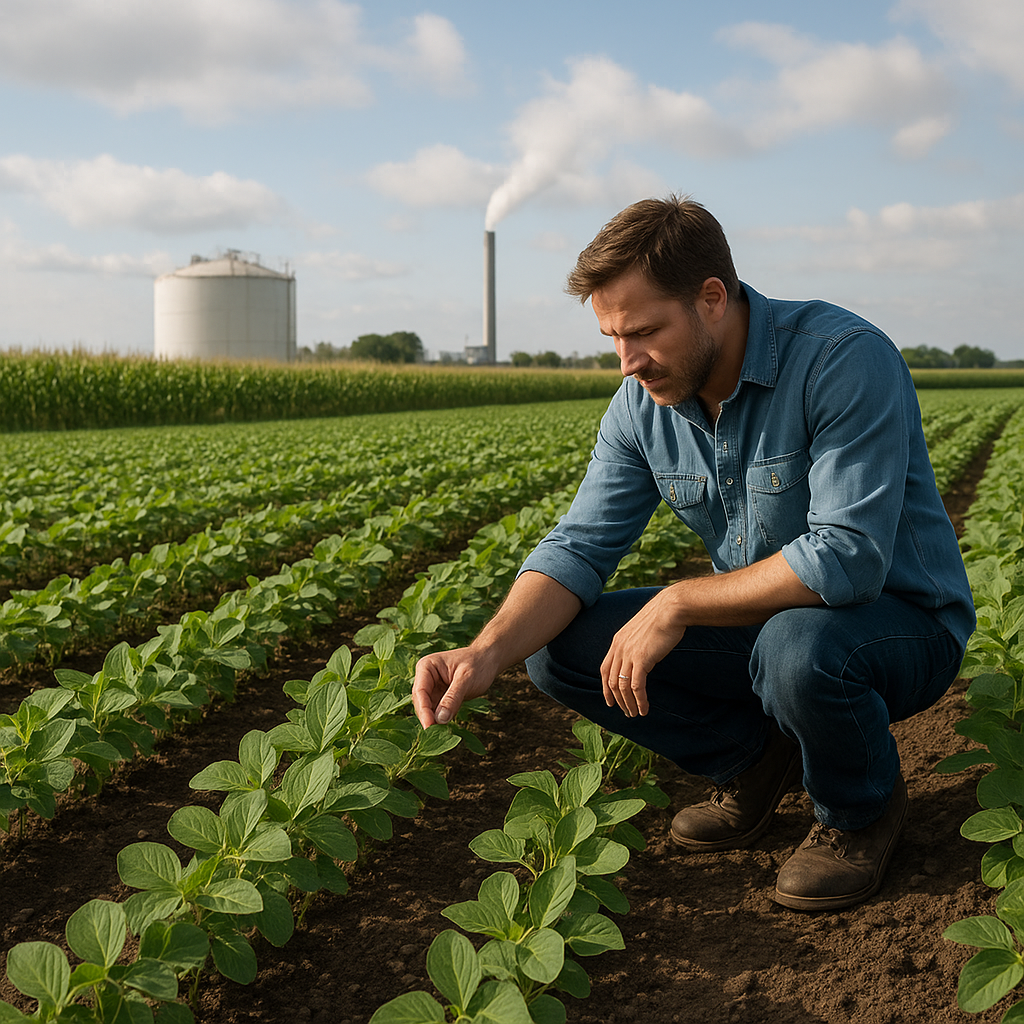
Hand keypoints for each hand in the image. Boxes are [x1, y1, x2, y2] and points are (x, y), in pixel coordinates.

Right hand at [412, 647, 497, 727]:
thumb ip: (452, 698)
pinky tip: (446, 730)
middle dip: (428, 718)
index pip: (420, 692)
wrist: (488, 659)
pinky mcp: (440, 697)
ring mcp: (432, 688)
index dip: (423, 710)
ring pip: (428, 709)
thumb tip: (439, 719)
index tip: (429, 726)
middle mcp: (425, 677)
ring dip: (434, 721)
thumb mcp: (466, 679)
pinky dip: (441, 720)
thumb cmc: (478, 663)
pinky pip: (437, 711)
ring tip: (442, 735)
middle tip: (436, 735)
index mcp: (427, 667)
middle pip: (421, 702)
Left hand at [599, 589, 685, 717]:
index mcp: (617, 641)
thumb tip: (641, 656)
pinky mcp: (642, 659)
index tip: (610, 701)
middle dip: (618, 700)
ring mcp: (629, 654)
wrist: (671, 609)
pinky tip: (644, 709)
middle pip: (612, 681)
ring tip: (635, 714)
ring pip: (623, 687)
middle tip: (626, 712)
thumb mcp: (642, 631)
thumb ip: (637, 643)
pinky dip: (639, 700)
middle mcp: (619, 648)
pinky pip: (637, 686)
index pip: (605, 669)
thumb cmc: (662, 617)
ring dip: (628, 703)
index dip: (606, 688)